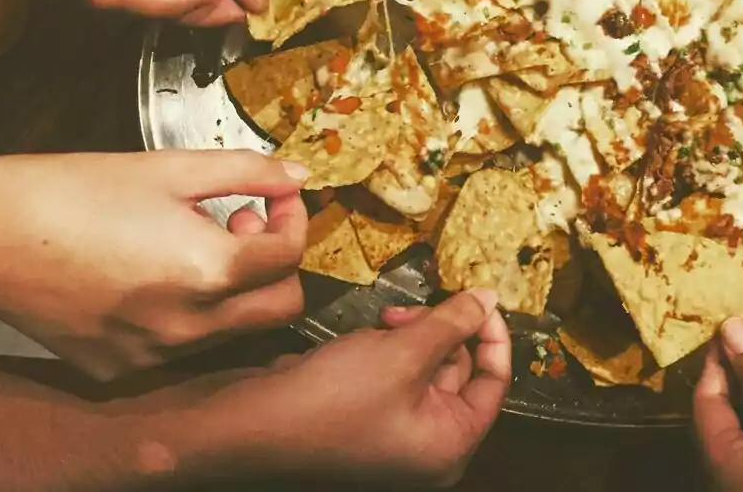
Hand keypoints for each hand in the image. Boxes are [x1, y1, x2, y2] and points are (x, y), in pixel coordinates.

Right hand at [0, 150, 309, 379]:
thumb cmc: (70, 193)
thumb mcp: (170, 168)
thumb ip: (247, 171)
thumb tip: (296, 176)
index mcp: (207, 271)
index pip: (290, 256)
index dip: (294, 218)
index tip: (278, 197)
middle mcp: (187, 327)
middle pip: (281, 309)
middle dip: (278, 265)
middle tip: (244, 224)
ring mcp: (153, 356)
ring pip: (234, 332)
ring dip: (235, 289)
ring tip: (193, 242)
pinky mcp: (120, 371)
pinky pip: (181, 348)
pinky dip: (188, 314)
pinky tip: (155, 275)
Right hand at [204, 290, 510, 486]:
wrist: (248, 424)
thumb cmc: (329, 402)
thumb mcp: (403, 352)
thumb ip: (453, 322)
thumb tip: (489, 298)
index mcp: (449, 445)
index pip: (494, 381)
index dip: (491, 333)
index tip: (480, 297)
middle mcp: (426, 446)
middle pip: (458, 371)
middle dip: (439, 330)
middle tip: (411, 309)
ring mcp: (394, 434)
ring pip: (424, 366)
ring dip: (410, 335)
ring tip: (383, 323)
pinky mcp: (365, 418)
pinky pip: (393, 373)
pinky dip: (386, 348)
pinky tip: (364, 337)